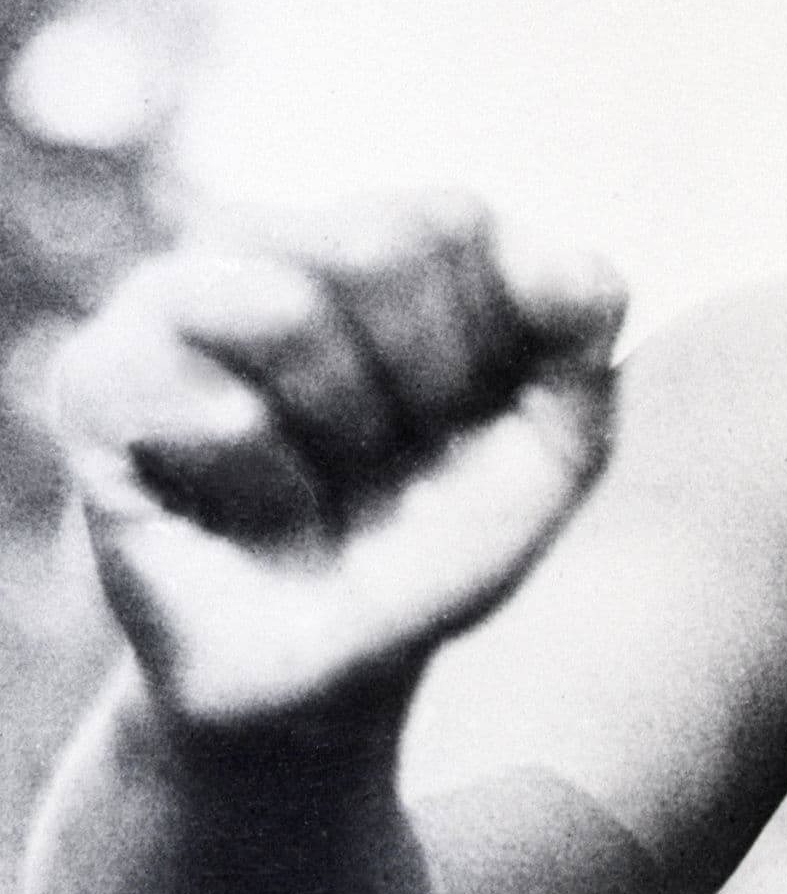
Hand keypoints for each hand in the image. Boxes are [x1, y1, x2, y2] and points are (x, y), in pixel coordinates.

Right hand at [54, 193, 627, 725]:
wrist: (326, 675)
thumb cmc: (434, 544)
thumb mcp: (552, 453)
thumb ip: (582, 343)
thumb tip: (563, 262)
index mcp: (389, 241)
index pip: (451, 218)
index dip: (485, 337)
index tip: (471, 414)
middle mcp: (277, 242)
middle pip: (376, 238)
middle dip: (420, 377)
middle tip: (390, 451)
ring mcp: (176, 297)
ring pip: (281, 306)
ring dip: (338, 426)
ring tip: (322, 477)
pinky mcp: (97, 375)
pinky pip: (213, 408)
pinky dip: (262, 484)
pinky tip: (252, 508)